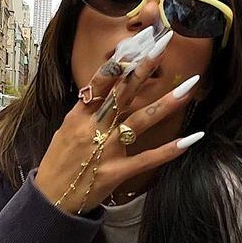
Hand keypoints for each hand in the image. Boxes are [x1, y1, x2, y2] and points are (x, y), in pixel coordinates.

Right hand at [34, 32, 202, 214]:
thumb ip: (86, 111)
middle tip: (165, 46)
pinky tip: (192, 139)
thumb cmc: (59, 164)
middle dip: (145, 68)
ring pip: (140, 121)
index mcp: (79, 116)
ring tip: (190, 87)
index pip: (101, 81)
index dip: (121, 60)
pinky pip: (148, 159)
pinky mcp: (116, 172)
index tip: (139, 42)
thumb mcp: (65, 130)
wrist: (49, 200)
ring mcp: (105, 150)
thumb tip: (105, 89)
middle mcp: (93, 128)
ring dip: (167, 103)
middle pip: (123, 93)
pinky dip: (171, 149)